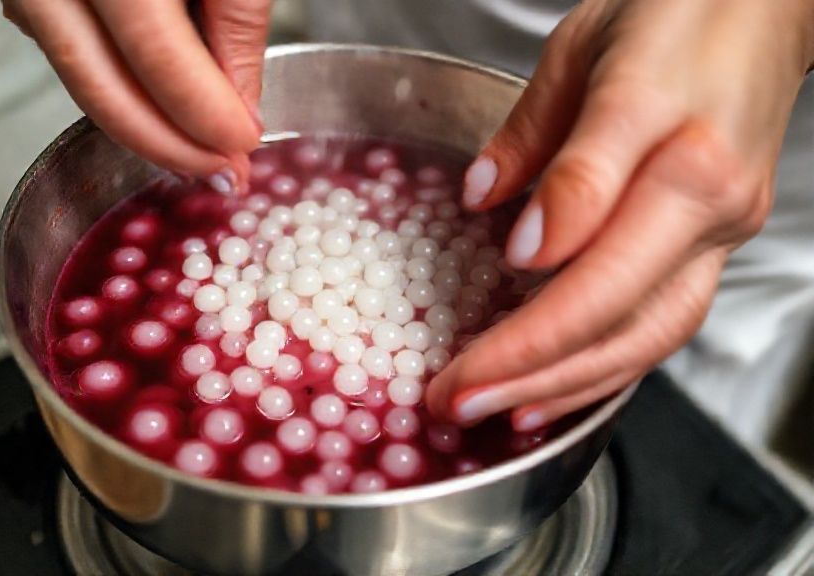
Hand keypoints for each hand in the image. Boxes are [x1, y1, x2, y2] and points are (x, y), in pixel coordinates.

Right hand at [2, 0, 270, 191]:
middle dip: (168, 146)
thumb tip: (240, 113)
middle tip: (221, 173)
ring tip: (201, 151)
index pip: (159, 63)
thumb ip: (237, 27)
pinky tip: (164, 109)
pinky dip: (122, 90)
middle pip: (102, 89)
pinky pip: (74, 55)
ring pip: (82, 81)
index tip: (243, 146)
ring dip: (144, 125)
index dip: (204, 117)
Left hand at [427, 0, 813, 429]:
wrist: (766, 9)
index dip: (546, 238)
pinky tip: (552, 392)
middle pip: (619, 296)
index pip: (596, 198)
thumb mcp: (583, 47)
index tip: (497, 266)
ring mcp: (721, 229)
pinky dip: (603, 370)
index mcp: (664, 120)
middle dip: (530, 359)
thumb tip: (485, 201)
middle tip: (455, 395)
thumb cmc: (673, 14)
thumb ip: (534, 132)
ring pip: (648, 332)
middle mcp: (706, 188)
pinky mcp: (718, 250)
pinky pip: (661, 326)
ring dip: (564, 385)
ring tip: (495, 413)